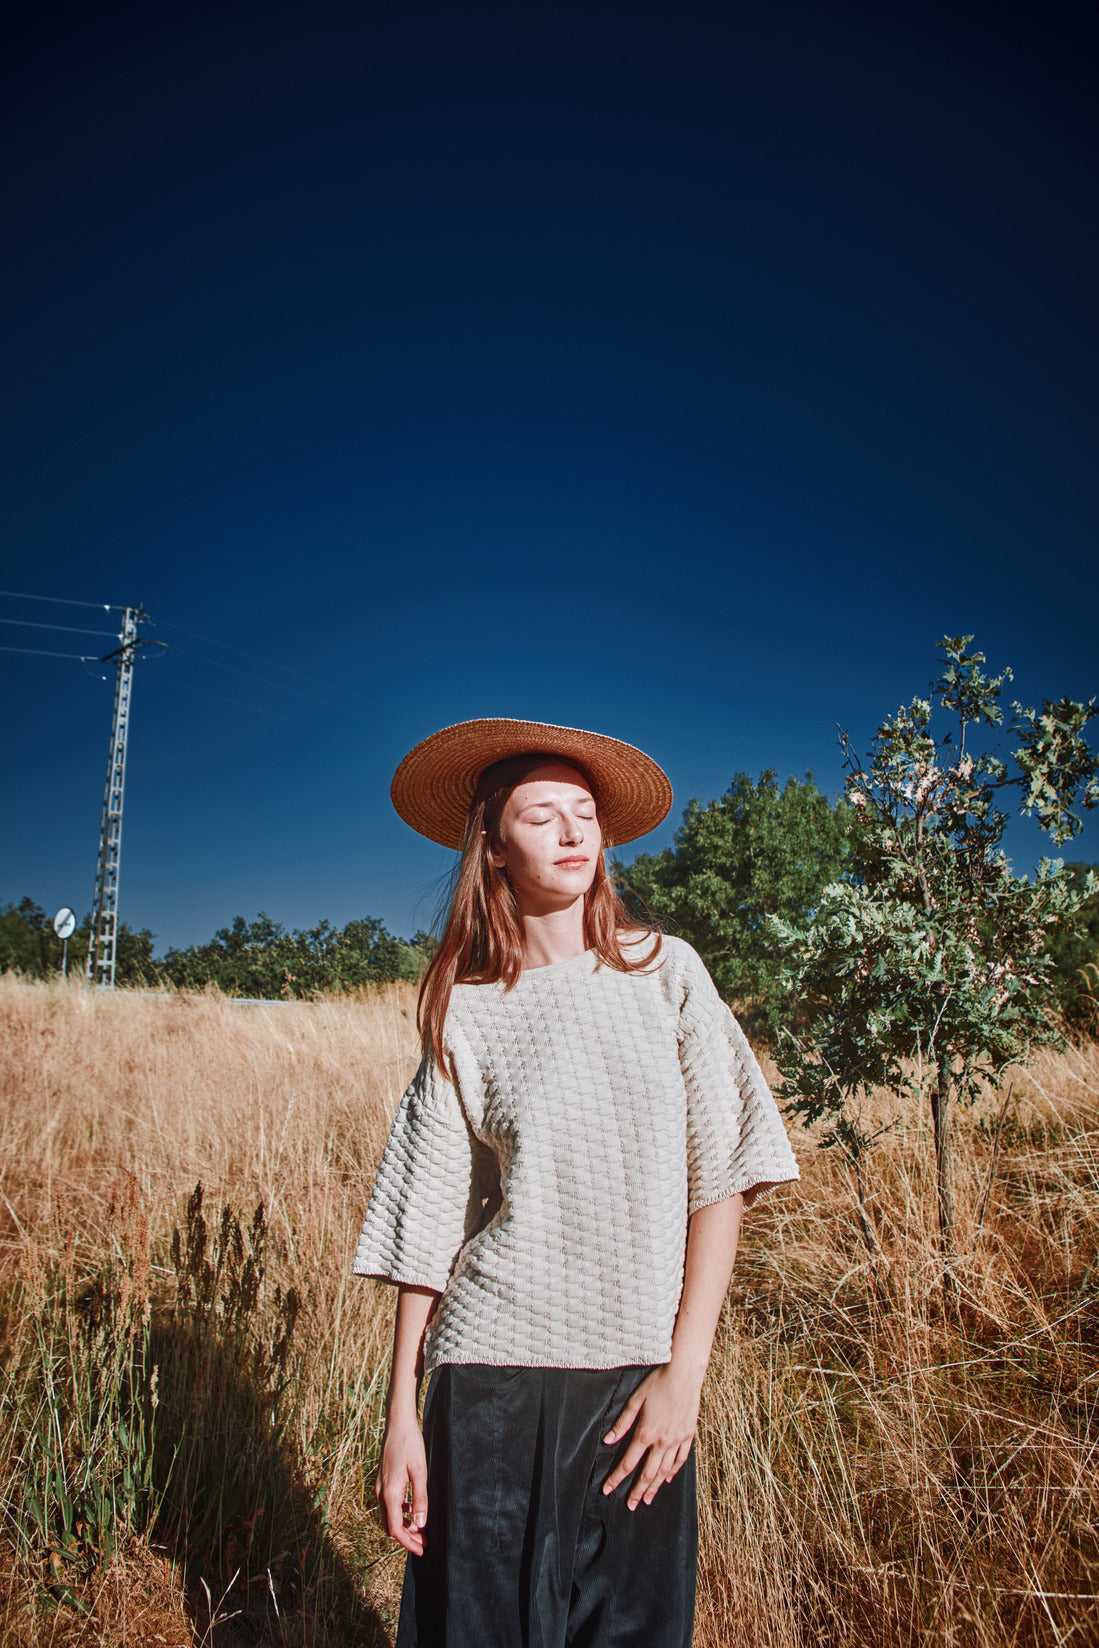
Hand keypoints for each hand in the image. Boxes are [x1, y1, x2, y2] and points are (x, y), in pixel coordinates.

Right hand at [374, 1412, 428, 1554]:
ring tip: (421, 1528)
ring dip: (403, 1525)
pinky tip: (412, 1509)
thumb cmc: (411, 1445)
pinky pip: (388, 1505)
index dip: (408, 1543)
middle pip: (390, 1526)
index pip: (395, 1529)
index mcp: (390, 1493)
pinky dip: (400, 1513)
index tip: (421, 1550)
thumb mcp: (420, 1472)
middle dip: (406, 1537)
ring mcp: (379, 1487)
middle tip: (424, 1541)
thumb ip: (420, 1499)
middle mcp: (380, 1493)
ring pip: (389, 1516)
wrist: (398, 1423)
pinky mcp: (382, 1481)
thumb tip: (421, 1524)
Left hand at [601, 1363, 701, 1510]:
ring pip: (665, 1471)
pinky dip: (673, 1472)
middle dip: (637, 1491)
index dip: (616, 1478)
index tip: (607, 1489)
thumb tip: (608, 1440)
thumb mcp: (635, 1400)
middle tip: (630, 1505)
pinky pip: (680, 1459)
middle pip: (647, 1473)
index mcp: (646, 1433)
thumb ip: (622, 1423)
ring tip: (647, 1500)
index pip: (628, 1463)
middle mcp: (662, 1441)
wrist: (684, 1375)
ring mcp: (677, 1440)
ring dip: (654, 1487)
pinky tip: (667, 1479)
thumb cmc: (658, 1383)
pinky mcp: (688, 1436)